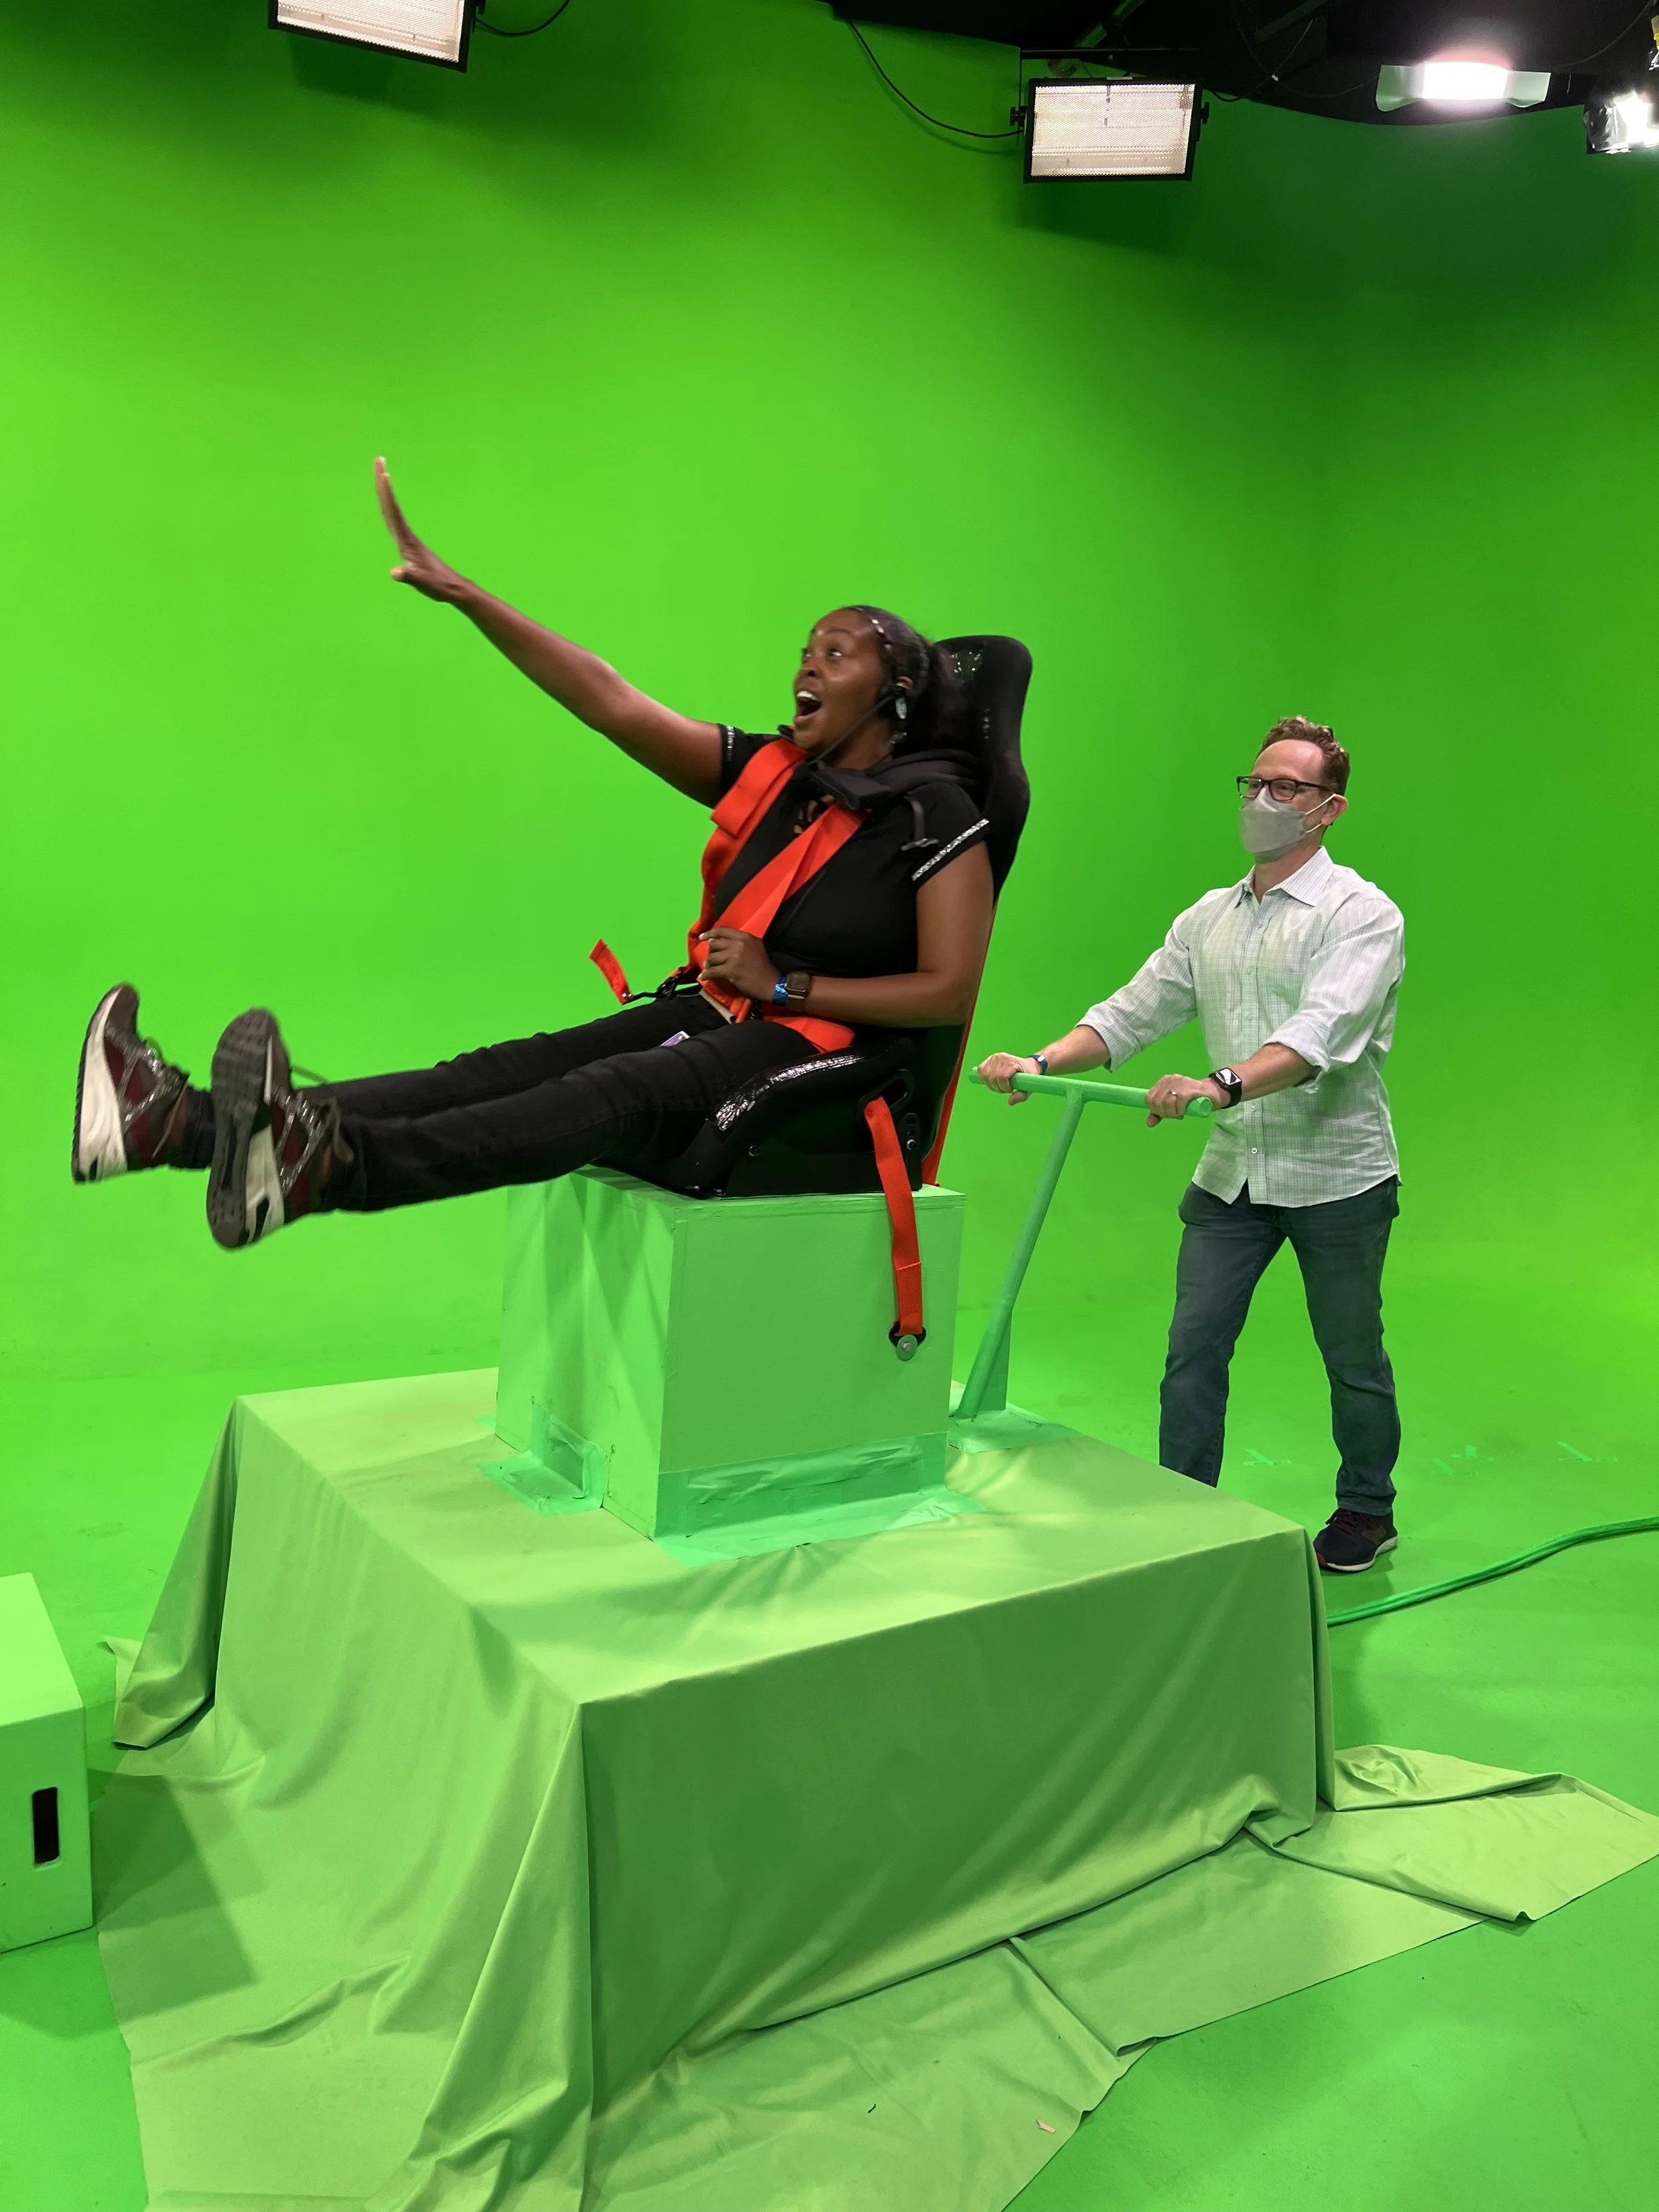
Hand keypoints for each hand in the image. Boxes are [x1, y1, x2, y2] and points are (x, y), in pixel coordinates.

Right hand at [375, 458, 471, 604]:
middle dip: (383, 483)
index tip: (383, 472)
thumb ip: (408, 577)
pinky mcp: (409, 546)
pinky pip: (395, 521)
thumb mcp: (422, 583)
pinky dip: (389, 509)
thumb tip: (395, 573)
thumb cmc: (438, 586)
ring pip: (393, 511)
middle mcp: (407, 536)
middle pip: (391, 505)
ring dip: (386, 493)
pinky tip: (387, 506)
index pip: (393, 512)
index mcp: (407, 541)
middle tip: (379, 460)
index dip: (387, 492)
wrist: (454, 588)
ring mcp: (408, 540)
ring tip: (382, 475)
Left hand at [699, 928, 778, 1001]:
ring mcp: (734, 957)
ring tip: (710, 968)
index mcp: (744, 936)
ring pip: (712, 957)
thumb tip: (723, 942)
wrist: (770, 983)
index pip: (722, 931)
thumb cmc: (763, 966)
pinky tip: (704, 977)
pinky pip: (713, 971)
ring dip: (709, 964)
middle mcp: (738, 944)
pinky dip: (707, 975)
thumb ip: (741, 942)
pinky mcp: (730, 970)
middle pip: (714, 944)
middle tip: (711, 959)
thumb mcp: (756, 946)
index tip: (702, 937)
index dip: (710, 933)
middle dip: (711, 952)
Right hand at [977, 1051, 1040, 1104]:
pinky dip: (985, 1079)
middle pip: (991, 1078)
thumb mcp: (1029, 1088)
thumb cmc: (1029, 1076)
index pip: (1000, 1077)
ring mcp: (994, 1057)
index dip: (1004, 1087)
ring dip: (991, 1084)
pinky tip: (993, 1081)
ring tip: (1000, 1085)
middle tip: (1006, 1088)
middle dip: (998, 1088)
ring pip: (984, 1076)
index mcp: (1011, 1062)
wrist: (1028, 1066)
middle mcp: (1001, 1057)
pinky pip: (981, 1071)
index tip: (1011, 1089)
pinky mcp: (989, 1059)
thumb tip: (1010, 1102)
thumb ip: (1020, 1096)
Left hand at [1144, 1073, 1224, 1127]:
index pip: (1149, 1099)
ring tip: (1180, 1114)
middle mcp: (1170, 1080)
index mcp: (1164, 1082)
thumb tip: (1149, 1123)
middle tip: (1175, 1115)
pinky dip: (1180, 1110)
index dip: (1155, 1110)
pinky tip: (1185, 1111)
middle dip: (1165, 1113)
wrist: (1212, 1093)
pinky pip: (1179, 1102)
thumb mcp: (1173, 1106)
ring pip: (1167, 1102)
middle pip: (1157, 1102)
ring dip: (1173, 1113)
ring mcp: (1180, 1083)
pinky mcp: (1190, 1088)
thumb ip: (1160, 1113)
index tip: (1166, 1114)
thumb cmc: (1191, 1099)